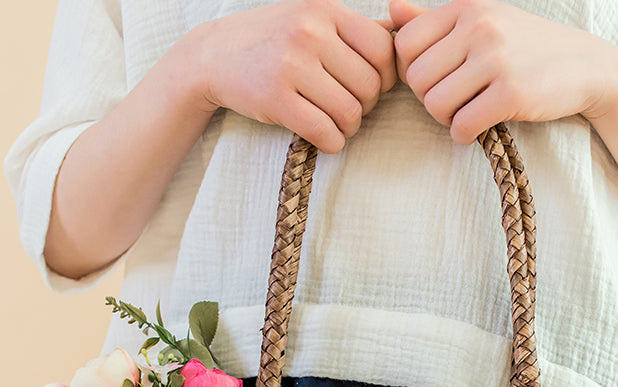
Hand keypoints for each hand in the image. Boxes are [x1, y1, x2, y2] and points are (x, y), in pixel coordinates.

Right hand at [189, 0, 396, 152]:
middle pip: (370, 87)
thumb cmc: (273, 41)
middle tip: (347, 108)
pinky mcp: (276, 99)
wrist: (214, 55)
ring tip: (335, 123)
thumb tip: (404, 31)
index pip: (383, 51)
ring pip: (350, 113)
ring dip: (349, 128)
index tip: (368, 87)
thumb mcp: (313, 19)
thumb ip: (356, 30)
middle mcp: (310, 32)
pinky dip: (333, 143)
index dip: (385, 78)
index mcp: (326, 10)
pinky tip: (324, 137)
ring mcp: (291, 65)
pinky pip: (326, 132)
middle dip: (366, 107)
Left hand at [389, 0, 617, 143]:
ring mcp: (496, 60)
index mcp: (466, 8)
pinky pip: (461, 126)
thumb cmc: (525, 47)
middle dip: (429, 100)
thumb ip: (433, 20)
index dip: (412, 71)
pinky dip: (463, 135)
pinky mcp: (511, 94)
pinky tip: (476, 128)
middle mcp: (479, 28)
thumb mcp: (482, 21)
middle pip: (417, 80)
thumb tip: (390, 10)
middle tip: (455, 102)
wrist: (586, 66)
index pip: (405, 45)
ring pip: (435, 105)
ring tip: (467, 113)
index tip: (437, 80)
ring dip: (446, 120)